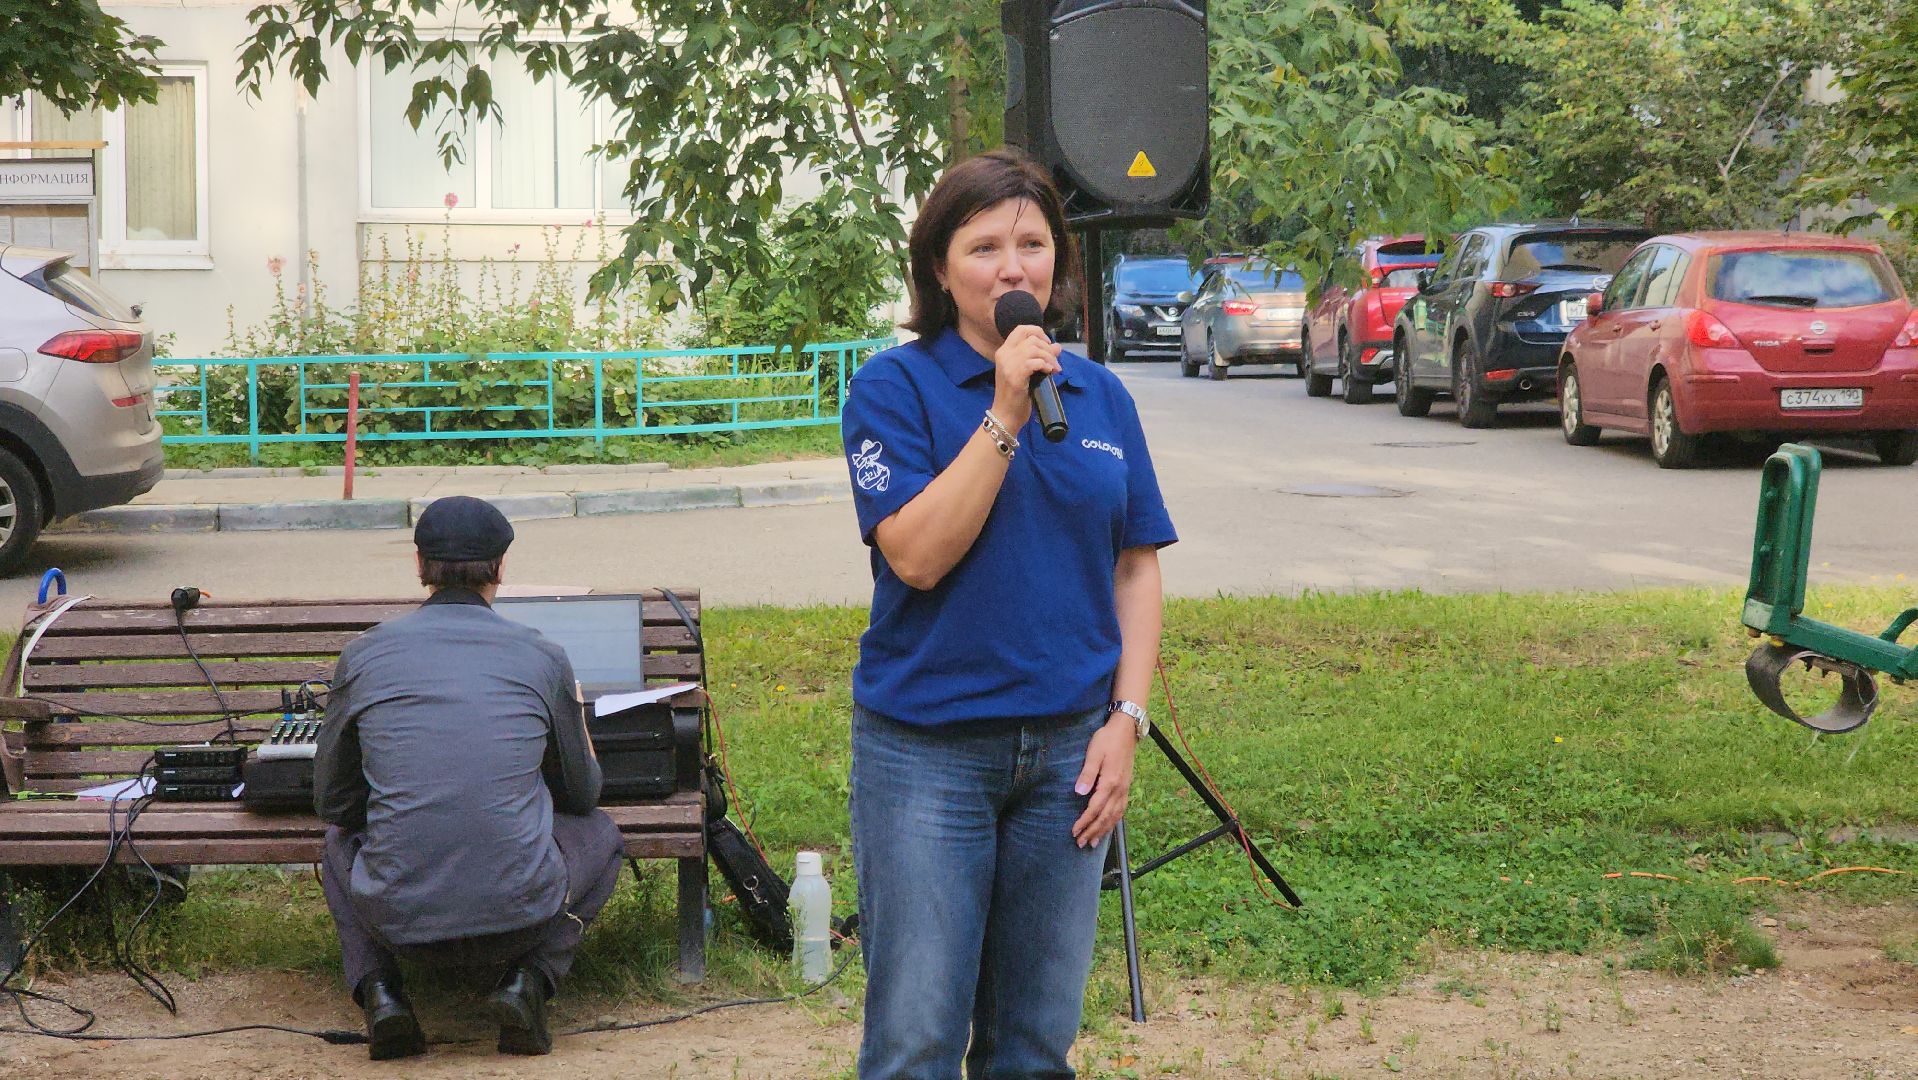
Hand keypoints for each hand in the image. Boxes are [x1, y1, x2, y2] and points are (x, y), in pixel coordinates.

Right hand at [990, 324, 1062, 430]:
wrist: (1005, 416)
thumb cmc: (1015, 396)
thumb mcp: (1027, 373)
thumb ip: (1038, 358)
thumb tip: (1057, 347)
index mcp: (1004, 351)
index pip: (1021, 329)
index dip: (1038, 332)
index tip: (1047, 344)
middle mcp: (1004, 355)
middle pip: (1032, 339)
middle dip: (1048, 349)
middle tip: (1055, 363)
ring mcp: (1008, 365)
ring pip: (1034, 349)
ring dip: (1049, 358)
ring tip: (1054, 369)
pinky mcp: (1015, 377)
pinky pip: (1034, 362)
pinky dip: (1045, 365)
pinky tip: (1049, 373)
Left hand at [1071, 714, 1136, 848]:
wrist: (1126, 730)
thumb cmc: (1107, 740)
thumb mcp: (1094, 753)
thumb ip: (1087, 774)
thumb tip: (1079, 793)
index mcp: (1110, 782)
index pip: (1095, 808)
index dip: (1084, 822)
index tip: (1074, 831)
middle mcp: (1120, 789)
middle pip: (1105, 817)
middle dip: (1092, 831)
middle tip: (1080, 843)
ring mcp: (1125, 789)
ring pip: (1115, 816)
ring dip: (1103, 831)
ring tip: (1093, 843)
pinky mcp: (1126, 787)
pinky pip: (1121, 810)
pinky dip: (1113, 822)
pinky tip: (1108, 827)